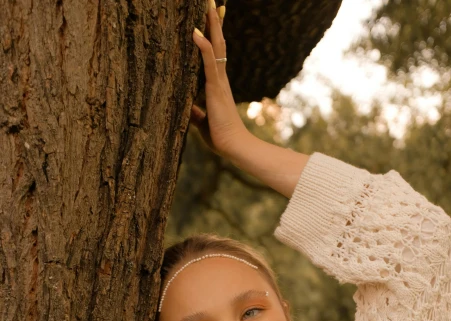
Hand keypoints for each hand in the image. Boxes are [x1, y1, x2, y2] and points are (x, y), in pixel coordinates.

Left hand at [191, 2, 250, 158]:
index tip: (213, 16)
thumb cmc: (221, 137)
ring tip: (210, 3)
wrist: (234, 147)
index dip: (214, 35)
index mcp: (217, 85)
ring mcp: (219, 82)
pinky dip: (203, 45)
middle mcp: (220, 79)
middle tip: (213, 1)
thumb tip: (187, 108)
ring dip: (212, 24)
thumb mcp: (202, 122)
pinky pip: (209, 61)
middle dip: (215, 22)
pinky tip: (196, 30)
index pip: (215, 54)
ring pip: (216, 46)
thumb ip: (195, 112)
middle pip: (218, 43)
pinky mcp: (215, 88)